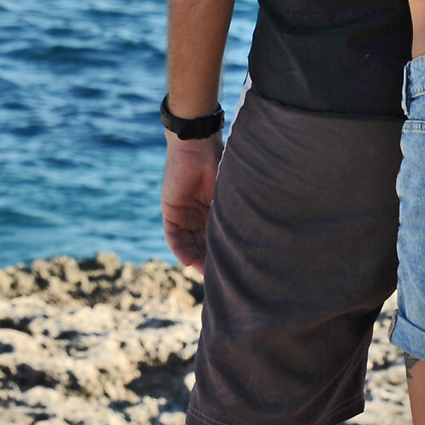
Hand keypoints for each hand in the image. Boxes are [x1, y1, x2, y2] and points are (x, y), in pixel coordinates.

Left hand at [160, 136, 221, 268]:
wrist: (197, 147)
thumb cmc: (218, 165)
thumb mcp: (229, 195)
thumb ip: (234, 214)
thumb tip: (255, 239)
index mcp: (214, 210)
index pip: (217, 238)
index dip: (224, 254)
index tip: (234, 269)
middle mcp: (198, 215)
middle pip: (203, 245)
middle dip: (210, 261)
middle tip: (220, 278)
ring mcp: (184, 214)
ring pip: (188, 243)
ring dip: (195, 259)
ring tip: (206, 273)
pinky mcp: (170, 210)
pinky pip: (173, 236)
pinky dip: (180, 249)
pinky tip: (189, 261)